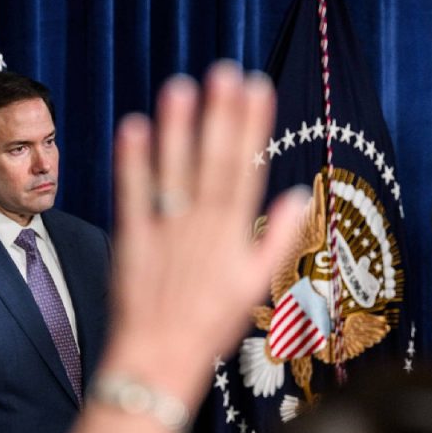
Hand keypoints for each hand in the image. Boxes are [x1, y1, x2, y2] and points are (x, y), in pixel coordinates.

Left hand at [103, 62, 306, 400]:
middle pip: (214, 163)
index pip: (246, 170)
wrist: (160, 360)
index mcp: (233, 236)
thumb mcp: (256, 287)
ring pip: (174, 172)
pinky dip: (133, 162)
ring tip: (181, 87)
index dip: (252, 128)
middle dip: (220, 116)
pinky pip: (132, 196)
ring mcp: (165, 232)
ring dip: (178, 129)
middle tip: (225, 72)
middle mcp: (201, 228)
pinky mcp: (132, 240)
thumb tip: (299, 196)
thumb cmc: (211, 326)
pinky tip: (135, 127)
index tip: (257, 89)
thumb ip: (278, 239)